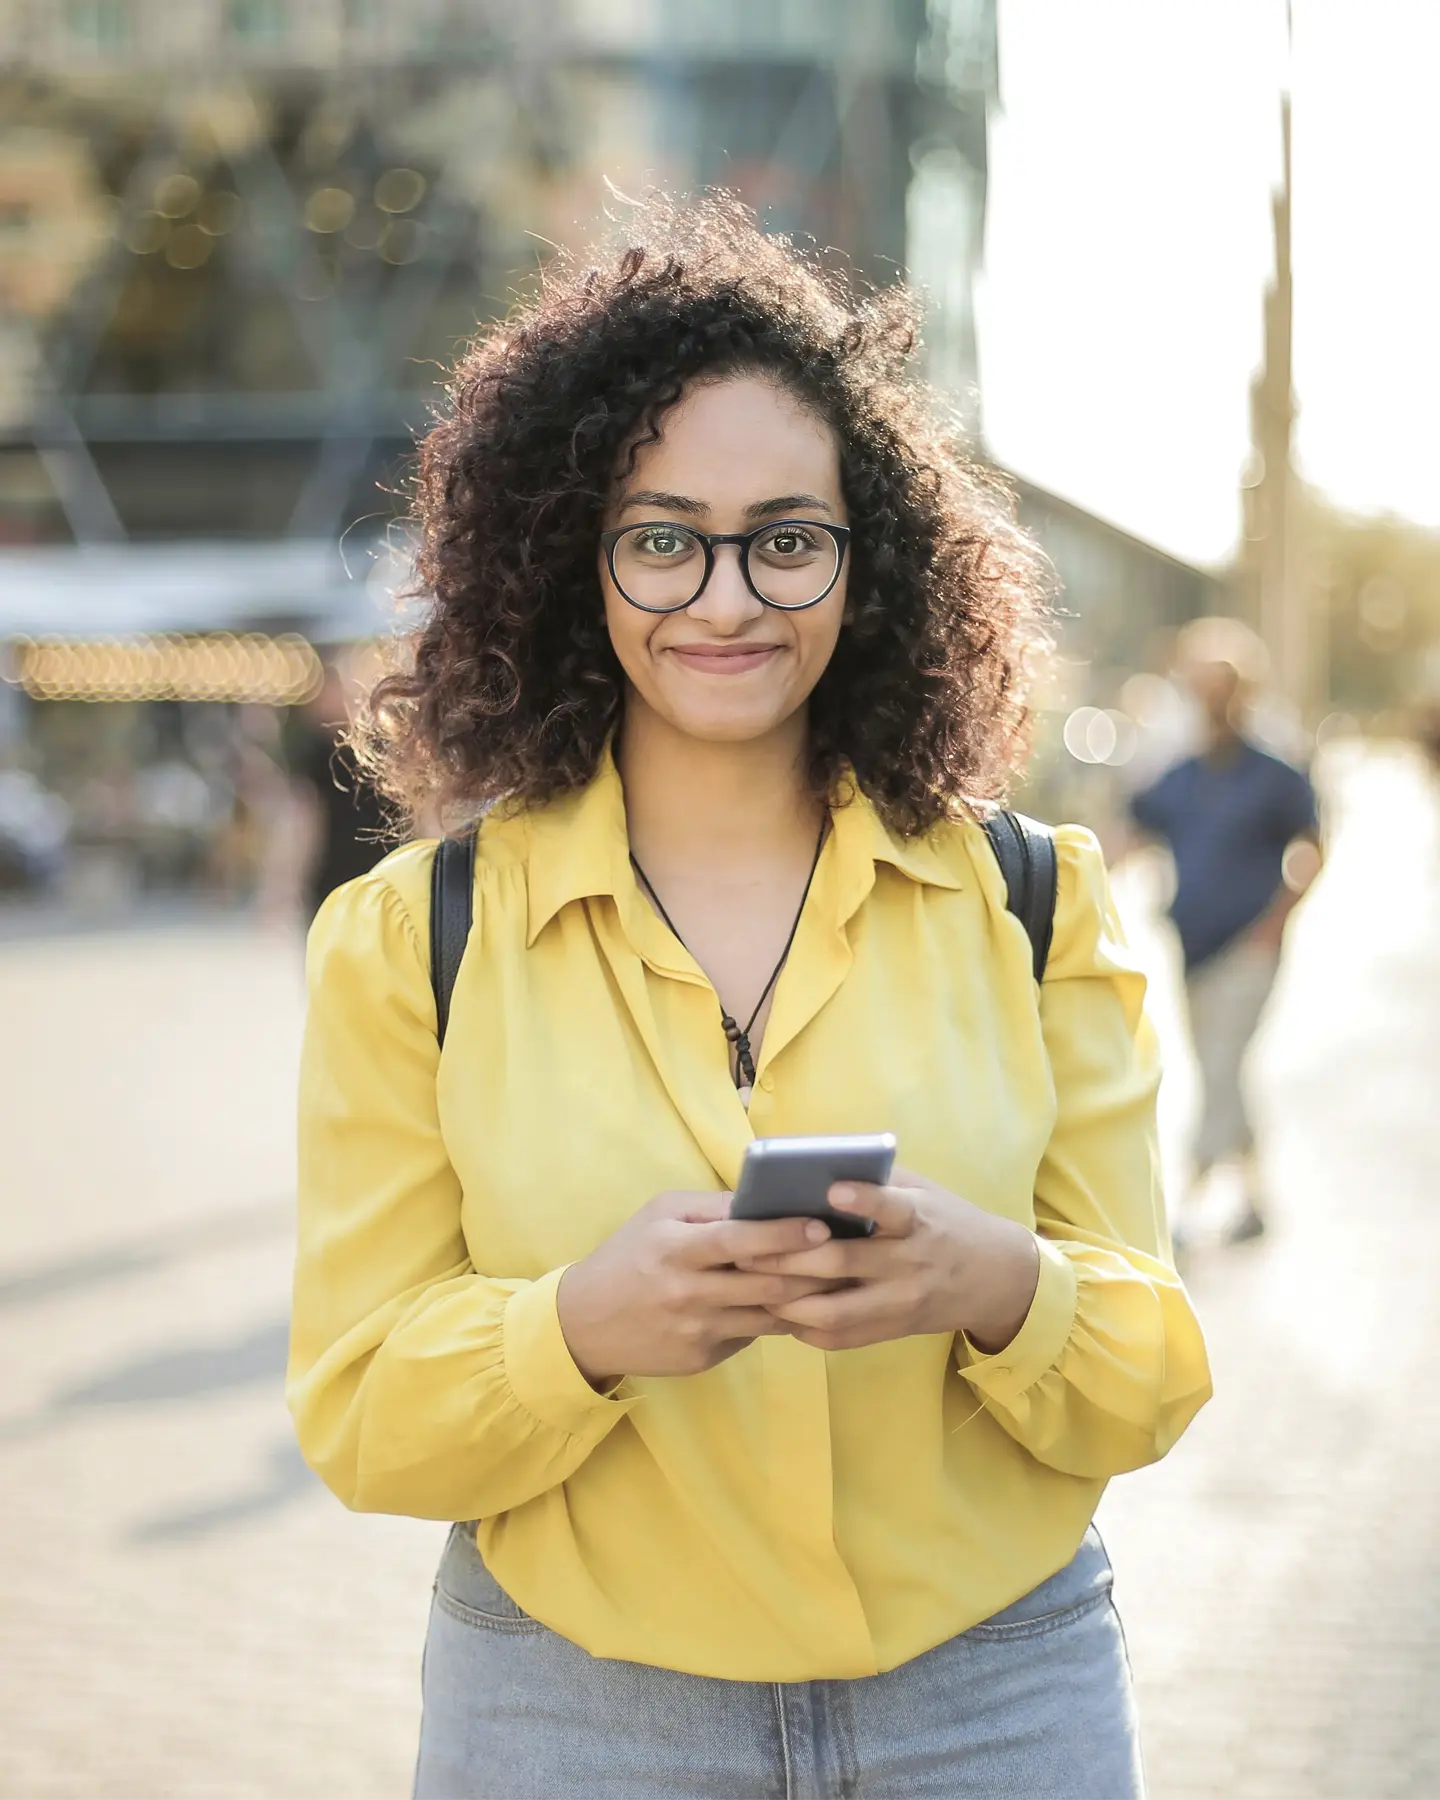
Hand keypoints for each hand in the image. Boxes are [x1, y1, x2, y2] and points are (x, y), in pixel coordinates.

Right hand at [556, 1192, 837, 1388]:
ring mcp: (697, 1331)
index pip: (739, 1241)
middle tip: (846, 1256)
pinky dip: (772, 1319)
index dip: (783, 1235)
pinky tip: (793, 1305)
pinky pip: (749, 1335)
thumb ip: (711, 1208)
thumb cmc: (629, 1256)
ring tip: (834, 1281)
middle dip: (811, 1271)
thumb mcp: (659, 1215)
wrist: (585, 1323)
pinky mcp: (702, 1359)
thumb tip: (764, 1200)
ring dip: (803, 1299)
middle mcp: (689, 1293)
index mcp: (677, 1249)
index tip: (820, 1227)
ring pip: (767, 1315)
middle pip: (765, 1283)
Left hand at [738, 1168, 1040, 1354]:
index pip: (893, 1209)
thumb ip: (877, 1180)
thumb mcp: (923, 1191)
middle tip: (744, 1247)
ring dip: (787, 1299)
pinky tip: (779, 1309)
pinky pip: (839, 1339)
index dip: (864, 1200)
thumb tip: (811, 1163)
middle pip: (842, 1263)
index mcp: (919, 1219)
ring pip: (834, 1312)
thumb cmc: (945, 1221)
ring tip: (752, 1283)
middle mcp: (908, 1263)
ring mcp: (899, 1303)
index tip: (831, 1188)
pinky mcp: (891, 1332)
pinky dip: (803, 1327)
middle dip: (788, 1257)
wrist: (995, 1278)